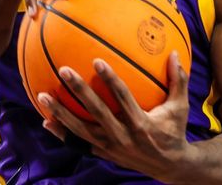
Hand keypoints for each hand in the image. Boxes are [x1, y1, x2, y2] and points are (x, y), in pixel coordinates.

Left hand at [37, 52, 190, 182]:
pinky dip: (62, 133)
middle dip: (80, 91)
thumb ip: (178, 81)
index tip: (97, 60)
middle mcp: (123, 135)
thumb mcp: (180, 108)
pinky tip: (46, 121)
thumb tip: (175, 53)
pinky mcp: (102, 152)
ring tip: (42, 96)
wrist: (170, 167)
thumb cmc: (173, 131)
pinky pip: (78, 142)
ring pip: (80, 129)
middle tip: (64, 70)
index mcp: (141, 123)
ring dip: (60, 112)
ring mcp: (110, 146)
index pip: (123, 97)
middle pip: (97, 112)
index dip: (110, 79)